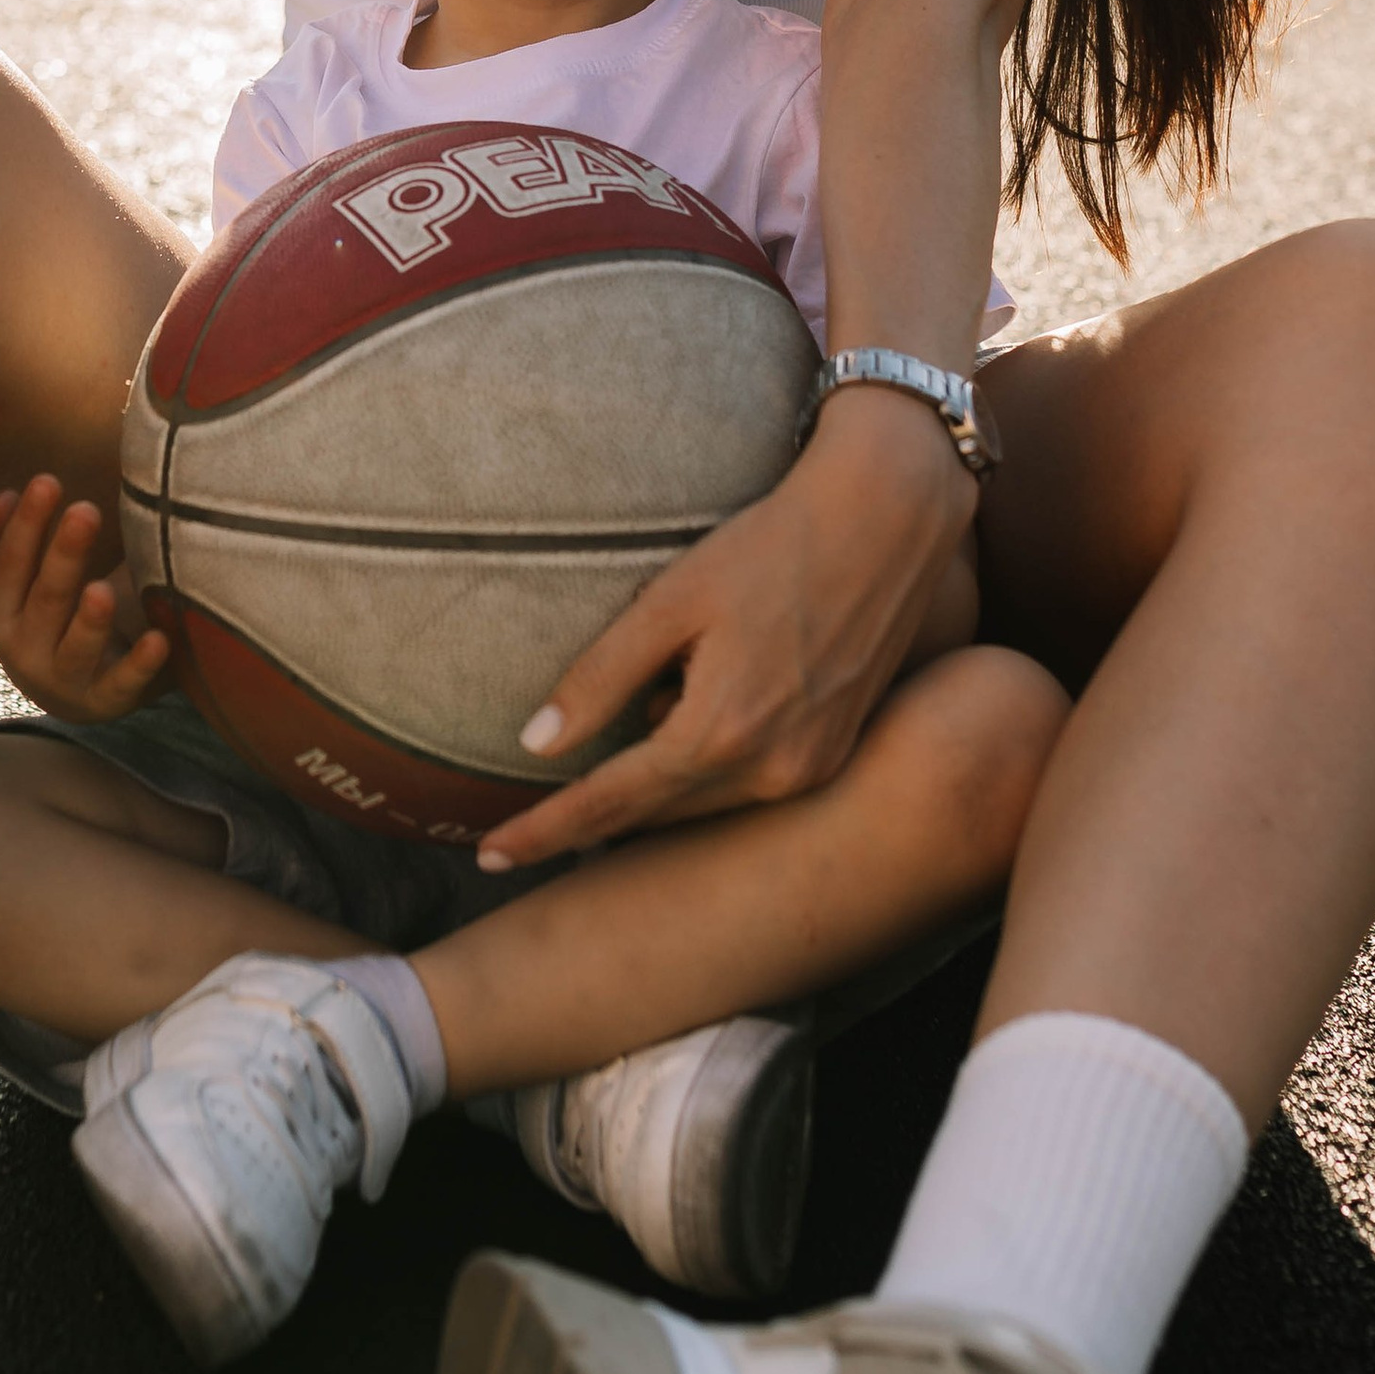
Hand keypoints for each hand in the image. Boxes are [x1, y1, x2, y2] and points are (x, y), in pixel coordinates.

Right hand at [0, 475, 172, 723]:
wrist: (75, 690)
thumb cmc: (53, 612)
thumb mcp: (26, 579)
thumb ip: (15, 538)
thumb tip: (12, 491)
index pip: (2, 566)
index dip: (20, 526)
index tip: (46, 482)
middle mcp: (21, 648)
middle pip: (44, 598)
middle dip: (64, 555)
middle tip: (87, 510)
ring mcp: (62, 679)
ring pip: (76, 647)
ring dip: (91, 621)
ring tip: (102, 590)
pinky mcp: (106, 700)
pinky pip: (123, 683)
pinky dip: (140, 664)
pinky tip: (159, 639)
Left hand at [476, 391, 975, 870]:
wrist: (885, 519)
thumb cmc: (771, 545)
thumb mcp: (670, 601)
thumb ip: (600, 678)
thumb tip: (535, 745)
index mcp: (720, 734)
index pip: (609, 803)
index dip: (544, 831)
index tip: (489, 853)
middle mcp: (771, 770)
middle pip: (654, 814)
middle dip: (590, 818)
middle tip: (516, 827)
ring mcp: (809, 769)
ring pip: (699, 802)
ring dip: (651, 787)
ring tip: (613, 748)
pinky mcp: (833, 753)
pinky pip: (744, 783)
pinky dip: (701, 766)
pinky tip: (686, 712)